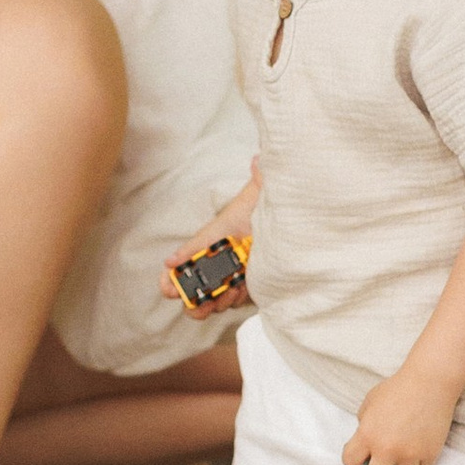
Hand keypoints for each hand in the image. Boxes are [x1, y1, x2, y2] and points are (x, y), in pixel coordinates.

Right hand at [161, 169, 259, 313]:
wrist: (294, 231)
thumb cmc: (270, 212)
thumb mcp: (264, 197)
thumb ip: (261, 180)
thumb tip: (259, 161)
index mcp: (213, 238)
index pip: (186, 254)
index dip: (173, 269)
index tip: (170, 276)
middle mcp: (217, 261)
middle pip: (189, 286)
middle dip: (190, 296)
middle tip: (201, 299)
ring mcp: (230, 278)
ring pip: (209, 301)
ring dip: (214, 301)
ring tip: (230, 291)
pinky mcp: (246, 290)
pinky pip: (232, 304)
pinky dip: (233, 302)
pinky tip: (242, 292)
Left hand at [343, 369, 458, 464]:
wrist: (429, 382)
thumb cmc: (398, 389)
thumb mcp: (370, 402)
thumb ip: (364, 425)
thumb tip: (366, 445)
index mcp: (367, 434)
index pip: (350, 461)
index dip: (355, 459)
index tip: (363, 454)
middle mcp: (387, 448)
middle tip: (383, 464)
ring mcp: (410, 453)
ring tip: (405, 458)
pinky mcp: (431, 454)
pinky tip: (419, 451)